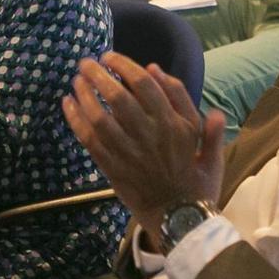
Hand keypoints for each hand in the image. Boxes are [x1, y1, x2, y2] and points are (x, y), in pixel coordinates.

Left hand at [61, 53, 224, 237]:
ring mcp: (129, 153)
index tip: (111, 57)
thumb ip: (201, 116)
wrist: (181, 222)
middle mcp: (150, 135)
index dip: (125, 66)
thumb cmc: (197, 184)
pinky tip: (67, 104)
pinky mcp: (113, 169)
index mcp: (175, 126)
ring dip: (84, 95)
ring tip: (76, 80)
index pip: (145, 85)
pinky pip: (89, 140)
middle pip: (118, 96)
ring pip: (100, 117)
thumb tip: (168, 80)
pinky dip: (76, 120)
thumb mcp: (210, 149)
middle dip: (99, 75)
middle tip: (86, 63)